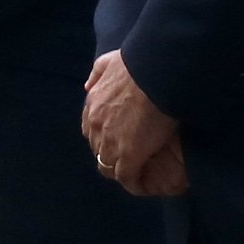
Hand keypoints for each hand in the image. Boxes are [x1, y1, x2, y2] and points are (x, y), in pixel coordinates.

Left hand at [81, 52, 187, 195]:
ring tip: (134, 172)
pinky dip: (132, 181)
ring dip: (119, 169)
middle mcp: (96, 125)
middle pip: (98, 149)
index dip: (102, 135)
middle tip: (128, 155)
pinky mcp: (129, 154)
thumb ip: (97, 73)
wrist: (156, 73)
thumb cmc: (140, 63)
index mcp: (93, 104)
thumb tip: (87, 87)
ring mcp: (111, 142)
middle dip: (110, 153)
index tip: (115, 137)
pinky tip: (140, 182)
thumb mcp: (109, 61)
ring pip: (108, 165)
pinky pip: (126, 176)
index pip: (90, 128)